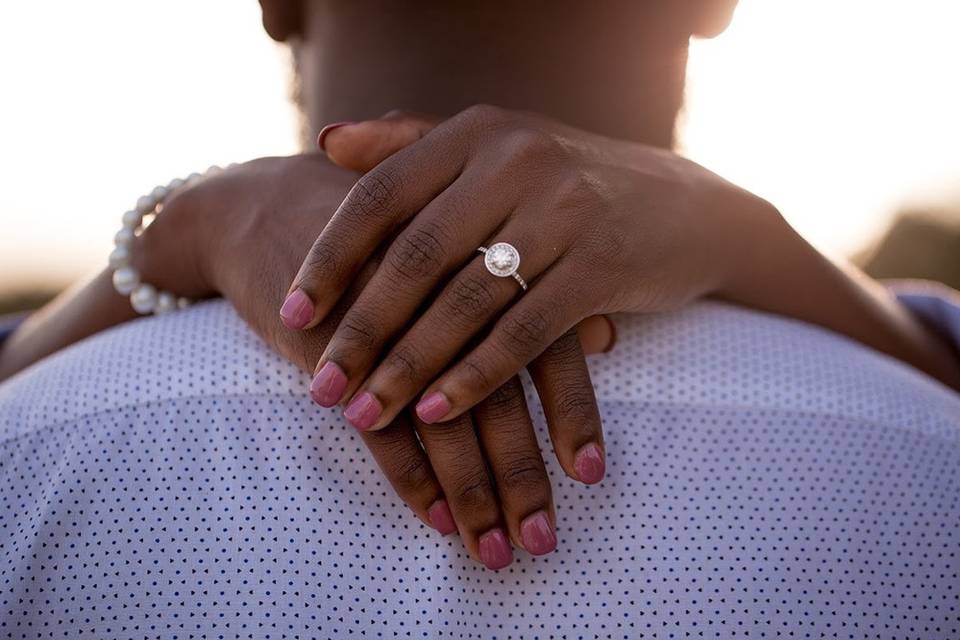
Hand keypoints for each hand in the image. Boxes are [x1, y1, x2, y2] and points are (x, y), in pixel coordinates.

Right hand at [127, 153, 606, 567]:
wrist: (267, 205)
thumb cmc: (385, 232)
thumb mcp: (458, 247)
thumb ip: (537, 294)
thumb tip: (610, 337)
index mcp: (484, 258)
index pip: (545, 345)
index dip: (570, 413)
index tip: (589, 475)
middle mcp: (443, 292)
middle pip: (497, 396)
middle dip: (521, 474)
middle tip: (540, 539)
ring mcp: (385, 321)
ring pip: (442, 421)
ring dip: (470, 491)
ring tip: (492, 548)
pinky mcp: (333, 348)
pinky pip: (378, 424)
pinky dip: (409, 475)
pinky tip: (434, 518)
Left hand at [285, 105, 765, 433]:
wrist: (689, 207)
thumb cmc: (573, 184)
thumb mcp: (496, 149)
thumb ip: (412, 144)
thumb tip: (327, 142)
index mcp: (476, 134)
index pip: (381, 196)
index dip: (331, 258)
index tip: (291, 313)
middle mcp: (515, 161)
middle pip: (415, 257)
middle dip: (361, 331)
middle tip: (321, 389)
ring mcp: (562, 211)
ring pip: (465, 302)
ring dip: (408, 367)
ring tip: (364, 415)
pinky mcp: (603, 264)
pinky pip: (523, 332)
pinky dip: (476, 376)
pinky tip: (438, 412)